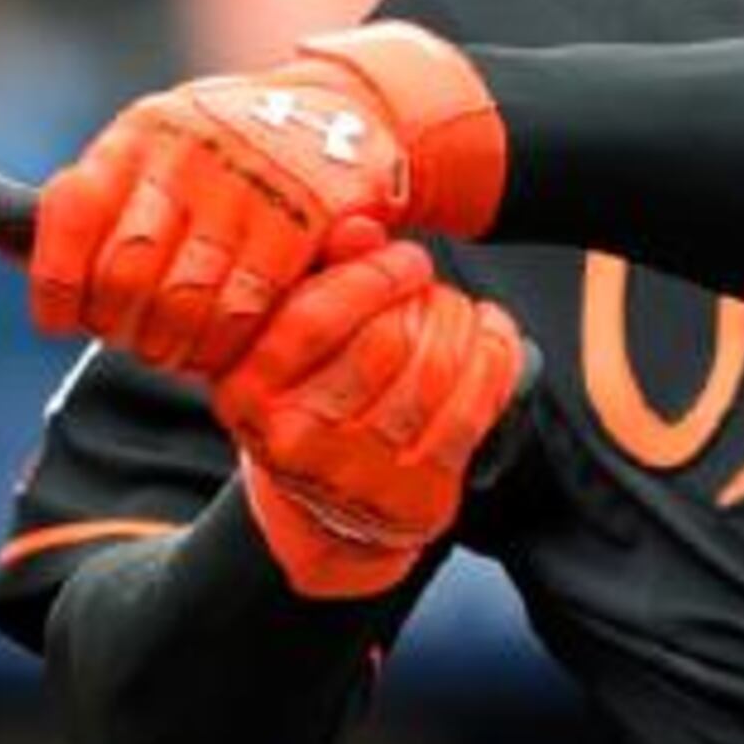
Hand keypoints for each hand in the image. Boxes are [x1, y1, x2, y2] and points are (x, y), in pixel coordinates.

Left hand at [27, 24, 505, 377]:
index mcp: (137, 135)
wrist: (340, 113)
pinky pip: (246, 313)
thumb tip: (6, 252)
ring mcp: (246, 186)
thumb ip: (99, 204)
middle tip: (135, 341)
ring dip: (173, 348)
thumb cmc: (223, 154)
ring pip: (183, 305)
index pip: (70, 215)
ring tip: (179, 351)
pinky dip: (227, 348)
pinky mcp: (302, 223)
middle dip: (120, 329)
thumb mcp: (155, 153)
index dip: (54, 285)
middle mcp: (186, 152)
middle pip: (125, 275)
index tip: (61, 320)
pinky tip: (225, 348)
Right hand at [212, 220, 525, 598]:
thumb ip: (318, 275)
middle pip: (385, 342)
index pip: (314, 318)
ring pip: (432, 375)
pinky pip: (468, 413)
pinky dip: (494, 363)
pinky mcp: (408, 495)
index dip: (373, 278)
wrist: (322, 515)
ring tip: (460, 311)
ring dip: (461, 327)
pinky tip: (495, 338)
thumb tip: (361, 229)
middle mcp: (292, 437)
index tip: (407, 259)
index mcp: (247, 388)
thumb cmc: (306, 400)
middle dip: (425, 300)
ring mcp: (353, 474)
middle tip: (432, 288)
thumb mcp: (289, 338)